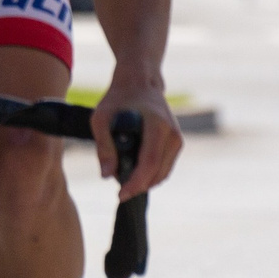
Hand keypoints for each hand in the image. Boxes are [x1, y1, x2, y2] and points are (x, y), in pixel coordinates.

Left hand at [92, 75, 182, 200]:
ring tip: (124, 180)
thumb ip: (104, 147)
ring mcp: (177, 138)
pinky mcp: (176, 143)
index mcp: (157, 125)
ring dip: (145, 182)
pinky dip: (151, 175)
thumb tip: (107, 176)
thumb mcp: (101, 118)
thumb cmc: (118, 99)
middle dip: (138, 185)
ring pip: (163, 173)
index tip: (121, 194)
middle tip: (119, 189)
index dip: (135, 182)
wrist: (139, 83)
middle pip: (158, 172)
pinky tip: (135, 173)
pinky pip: (165, 167)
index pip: (149, 162)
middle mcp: (172, 133)